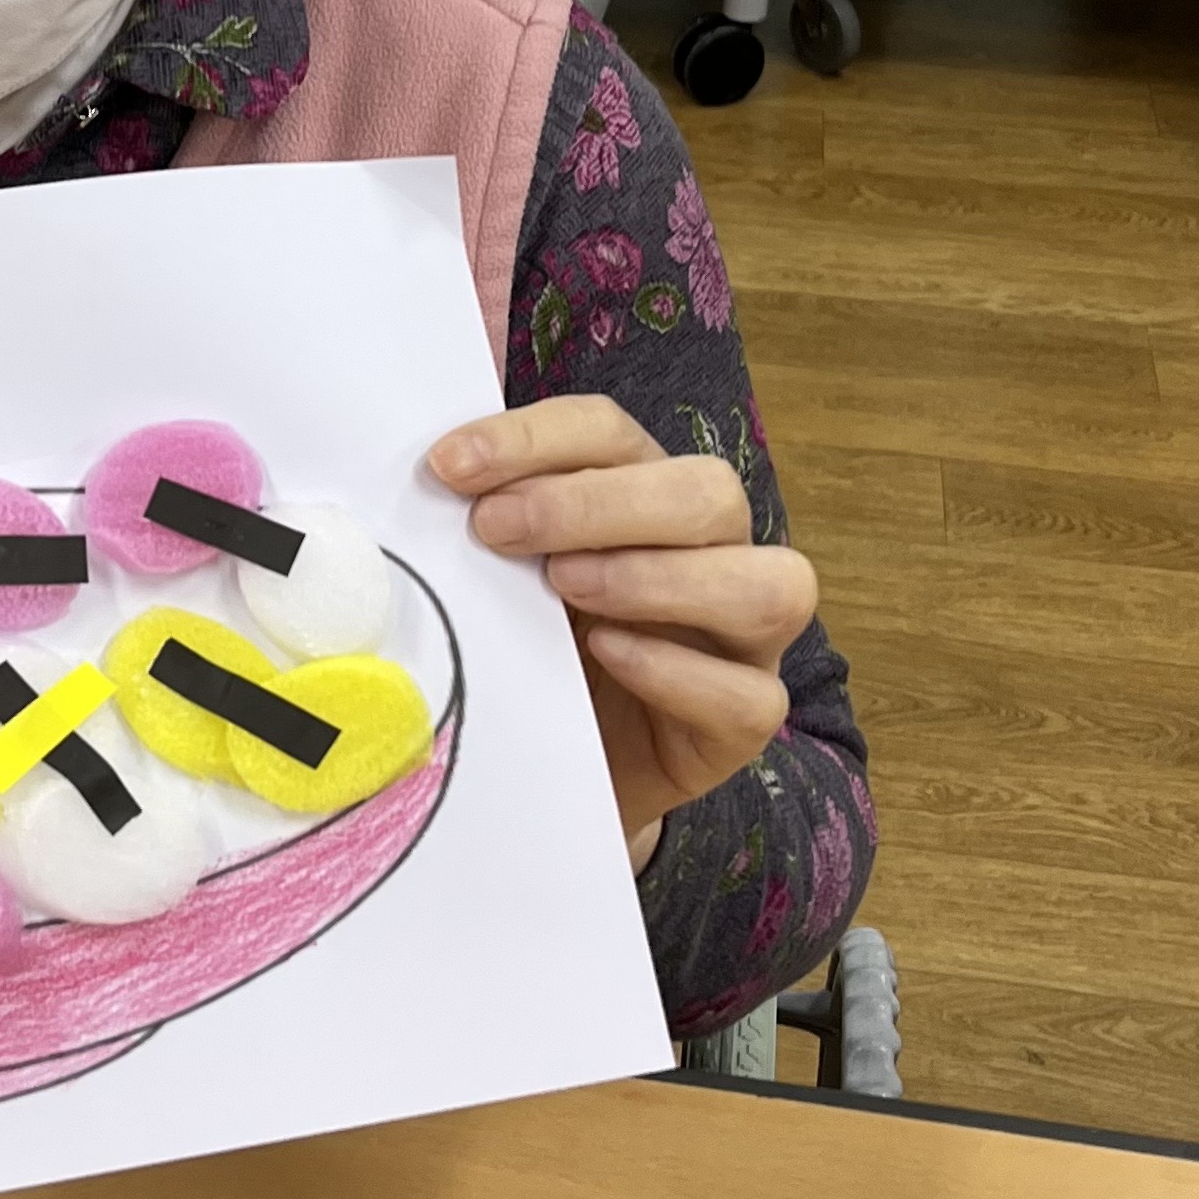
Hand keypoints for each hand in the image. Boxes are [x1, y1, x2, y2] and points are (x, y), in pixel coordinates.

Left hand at [427, 395, 814, 863]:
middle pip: (707, 491)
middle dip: (594, 502)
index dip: (533, 438)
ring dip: (659, 575)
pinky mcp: (744, 724)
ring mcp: (743, 642)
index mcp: (647, 495)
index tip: (450, 465)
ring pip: (771, 583)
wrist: (551, 765)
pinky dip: (676, 671)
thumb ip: (486, 521)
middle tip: (496, 529)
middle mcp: (714, 555)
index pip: (612, 434)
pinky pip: (750, 696)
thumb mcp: (502, 578)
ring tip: (564, 586)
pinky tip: (608, 655)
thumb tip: (427, 465)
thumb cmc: (530, 651)